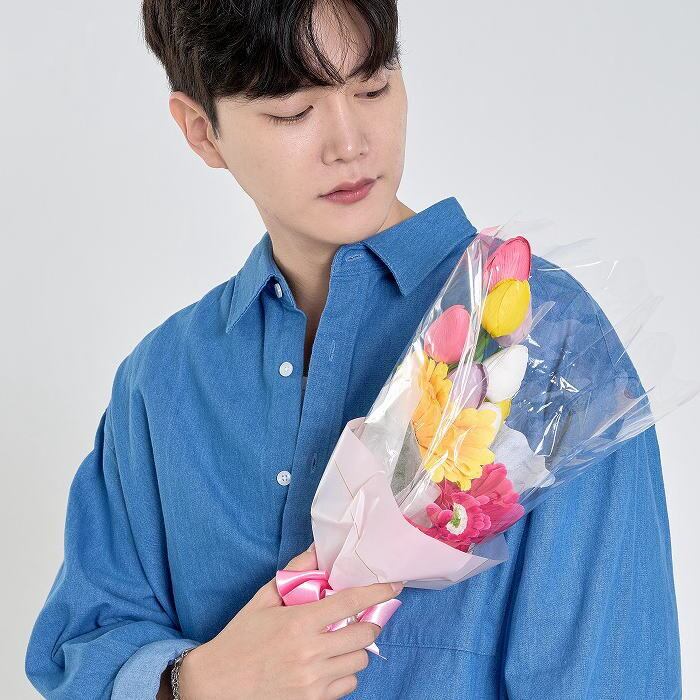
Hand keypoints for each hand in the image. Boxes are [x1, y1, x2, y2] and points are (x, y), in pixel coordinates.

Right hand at [177, 543, 402, 698]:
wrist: (216, 685)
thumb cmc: (240, 638)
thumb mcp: (263, 600)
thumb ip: (295, 573)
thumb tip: (318, 550)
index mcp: (299, 622)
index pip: (350, 602)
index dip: (377, 592)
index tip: (394, 585)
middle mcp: (311, 652)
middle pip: (364, 634)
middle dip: (367, 622)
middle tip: (358, 617)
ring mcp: (314, 681)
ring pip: (359, 661)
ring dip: (355, 649)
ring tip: (337, 643)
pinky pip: (348, 685)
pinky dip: (344, 673)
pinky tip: (328, 665)